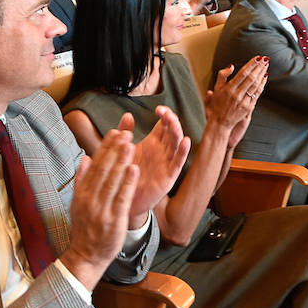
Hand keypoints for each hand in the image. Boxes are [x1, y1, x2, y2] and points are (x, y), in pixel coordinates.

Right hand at [58, 123, 138, 290]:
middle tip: (125, 132)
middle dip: (114, 149)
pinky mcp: (113, 219)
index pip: (95, 164)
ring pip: (112, 180)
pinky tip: (134, 169)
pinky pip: (121, 197)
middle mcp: (90, 198)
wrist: (86, 256)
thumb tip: (85, 158)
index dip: (106, 147)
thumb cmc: (85, 229)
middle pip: (103, 169)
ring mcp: (101, 208)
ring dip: (121, 161)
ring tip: (130, 144)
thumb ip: (81, 180)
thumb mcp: (78, 203)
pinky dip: (127, 182)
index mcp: (82, 192)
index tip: (115, 131)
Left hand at [127, 108, 189, 225]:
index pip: (164, 124)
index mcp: (152, 142)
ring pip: (177, 144)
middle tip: (165, 113)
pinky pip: (178, 163)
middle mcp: (162, 151)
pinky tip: (186, 141)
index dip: (165, 114)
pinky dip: (184, 152)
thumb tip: (128, 114)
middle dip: (171, 120)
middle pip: (173, 131)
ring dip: (178, 132)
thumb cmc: (123, 173)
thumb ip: (125, 132)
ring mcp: (166, 163)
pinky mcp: (168, 177)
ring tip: (173, 123)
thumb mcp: (122, 150)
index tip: (158, 109)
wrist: (121, 198)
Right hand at [205, 57, 267, 144]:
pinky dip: (262, 85)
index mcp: (229, 88)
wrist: (221, 122)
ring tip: (266, 66)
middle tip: (265, 59)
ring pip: (256, 85)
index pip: (243, 73)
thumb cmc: (218, 104)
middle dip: (259, 67)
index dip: (251, 65)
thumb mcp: (216, 89)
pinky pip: (257, 94)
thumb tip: (232, 66)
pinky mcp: (248, 107)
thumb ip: (222, 76)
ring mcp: (243, 102)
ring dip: (262, 74)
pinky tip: (265, 77)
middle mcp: (237, 95)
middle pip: (251, 78)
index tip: (257, 58)